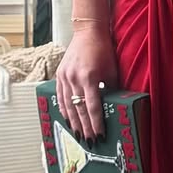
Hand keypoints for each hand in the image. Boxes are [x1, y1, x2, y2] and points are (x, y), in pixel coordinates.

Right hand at [56, 25, 116, 142]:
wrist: (88, 32)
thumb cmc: (102, 49)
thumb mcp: (112, 70)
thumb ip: (110, 88)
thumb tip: (112, 106)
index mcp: (89, 77)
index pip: (92, 107)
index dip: (96, 123)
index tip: (100, 135)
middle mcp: (74, 78)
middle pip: (79, 109)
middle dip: (85, 128)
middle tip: (90, 141)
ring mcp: (65, 77)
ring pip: (67, 105)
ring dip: (73, 122)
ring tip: (79, 135)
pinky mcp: (60, 75)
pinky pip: (60, 97)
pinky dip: (64, 110)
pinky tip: (68, 120)